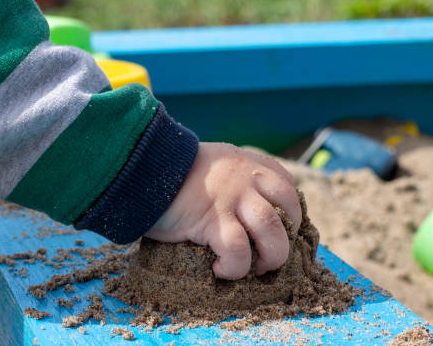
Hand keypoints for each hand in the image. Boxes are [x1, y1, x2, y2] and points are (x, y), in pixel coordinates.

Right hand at [145, 142, 301, 279]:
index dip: (290, 217)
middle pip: (288, 211)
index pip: (287, 189)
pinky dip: (235, 267)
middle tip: (268, 257)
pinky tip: (220, 270)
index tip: (277, 234)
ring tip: (253, 268)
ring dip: (270, 257)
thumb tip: (249, 212)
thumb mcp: (214, 165)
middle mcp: (246, 178)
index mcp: (249, 164)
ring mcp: (231, 198)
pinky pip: (238, 250)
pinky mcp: (212, 219)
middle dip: (286, 241)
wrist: (142, 167)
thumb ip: (236, 180)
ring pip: (271, 230)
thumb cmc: (174, 172)